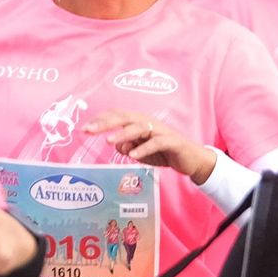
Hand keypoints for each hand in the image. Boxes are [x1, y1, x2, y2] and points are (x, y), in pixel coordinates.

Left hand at [85, 110, 216, 183]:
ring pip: (139, 127)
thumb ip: (128, 147)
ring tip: (109, 141)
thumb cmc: (165, 153)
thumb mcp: (142, 152)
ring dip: (123, 134)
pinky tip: (133, 155)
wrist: (192, 160)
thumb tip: (118, 146)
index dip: (100, 120)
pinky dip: (143, 148)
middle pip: (124, 118)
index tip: (85, 128)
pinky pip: (156, 143)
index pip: (117, 116)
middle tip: (88, 130)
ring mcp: (161, 131)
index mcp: (139, 122)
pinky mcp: (173, 142)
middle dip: (105, 123)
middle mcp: (149, 123)